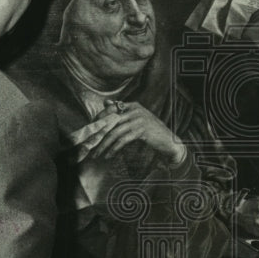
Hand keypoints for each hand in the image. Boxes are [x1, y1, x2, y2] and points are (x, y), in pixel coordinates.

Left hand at [71, 100, 185, 164]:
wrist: (169, 141)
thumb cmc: (152, 132)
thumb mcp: (136, 119)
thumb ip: (122, 112)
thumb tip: (106, 102)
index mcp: (133, 105)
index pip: (109, 110)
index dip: (98, 120)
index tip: (90, 132)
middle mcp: (135, 110)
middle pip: (110, 121)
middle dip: (98, 134)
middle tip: (89, 145)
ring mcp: (138, 120)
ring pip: (114, 133)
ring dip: (103, 145)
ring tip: (97, 154)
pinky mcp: (141, 131)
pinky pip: (122, 140)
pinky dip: (113, 149)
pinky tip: (108, 155)